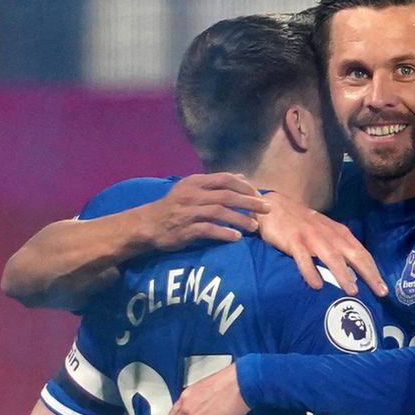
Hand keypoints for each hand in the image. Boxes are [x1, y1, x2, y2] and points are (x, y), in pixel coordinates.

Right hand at [139, 173, 271, 250]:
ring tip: (255, 227)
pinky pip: (208, 230)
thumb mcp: (193, 189)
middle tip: (267, 209)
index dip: (245, 187)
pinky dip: (224, 233)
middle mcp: (192, 194)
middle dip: (249, 202)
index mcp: (195, 182)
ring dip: (240, 219)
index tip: (259, 195)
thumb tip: (243, 177)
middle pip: (227, 195)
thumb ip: (217, 183)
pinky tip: (236, 238)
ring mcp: (188, 212)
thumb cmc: (174, 206)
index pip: (225, 179)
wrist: (147, 225)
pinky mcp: (185, 229)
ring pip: (220, 212)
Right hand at [258, 192, 387, 296]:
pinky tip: (316, 286)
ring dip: (343, 274)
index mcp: (340, 233)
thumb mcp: (326, 233)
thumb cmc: (304, 224)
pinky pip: (303, 258)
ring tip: (353, 291)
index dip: (374, 270)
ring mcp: (312, 238)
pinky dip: (310, 271)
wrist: (276, 207)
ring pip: (331, 257)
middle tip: (380, 292)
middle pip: (353, 255)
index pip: (362, 253)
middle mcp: (330, 235)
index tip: (384, 289)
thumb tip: (356, 272)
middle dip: (368, 274)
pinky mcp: (293, 241)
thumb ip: (339, 247)